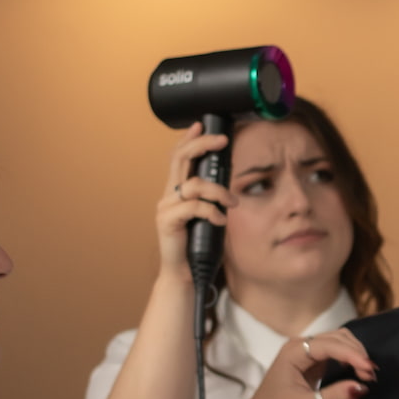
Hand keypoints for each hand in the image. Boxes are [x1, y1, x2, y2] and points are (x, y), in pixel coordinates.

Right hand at [154, 123, 235, 282]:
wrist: (186, 274)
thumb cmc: (199, 246)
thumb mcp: (209, 215)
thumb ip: (213, 198)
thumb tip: (232, 180)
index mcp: (178, 192)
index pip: (179, 157)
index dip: (189, 139)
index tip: (201, 124)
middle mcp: (169, 196)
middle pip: (180, 159)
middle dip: (201, 145)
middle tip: (222, 140)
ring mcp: (166, 208)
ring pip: (193, 184)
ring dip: (218, 190)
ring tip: (232, 204)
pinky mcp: (167, 222)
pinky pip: (193, 207)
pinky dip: (211, 211)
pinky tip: (221, 220)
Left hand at [209, 330, 374, 398]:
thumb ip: (335, 396)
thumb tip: (362, 387)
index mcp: (294, 352)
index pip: (330, 345)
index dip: (352, 355)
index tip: (370, 371)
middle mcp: (301, 345)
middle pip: (337, 337)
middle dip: (356, 353)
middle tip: (371, 376)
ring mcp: (306, 351)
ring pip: (338, 342)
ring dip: (355, 354)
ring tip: (367, 375)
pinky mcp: (311, 361)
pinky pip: (335, 352)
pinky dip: (349, 359)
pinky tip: (357, 371)